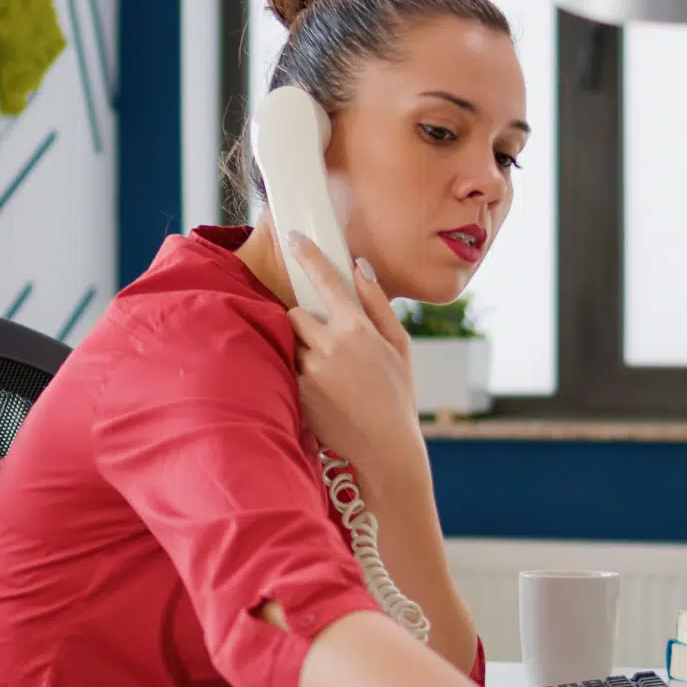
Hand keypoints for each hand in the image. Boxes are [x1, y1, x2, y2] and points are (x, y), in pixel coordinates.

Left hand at [285, 233, 422, 485]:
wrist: (384, 449)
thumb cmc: (397, 396)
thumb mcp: (400, 346)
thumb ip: (377, 303)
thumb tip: (360, 265)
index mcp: (358, 329)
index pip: (326, 281)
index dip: (307, 255)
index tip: (294, 238)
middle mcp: (331, 346)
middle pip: (296, 313)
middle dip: (305, 322)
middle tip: (325, 342)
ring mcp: (310, 371)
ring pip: (290, 342)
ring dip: (302, 349)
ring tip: (328, 374)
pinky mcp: (297, 393)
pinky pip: (287, 369)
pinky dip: (298, 373)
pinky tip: (322, 392)